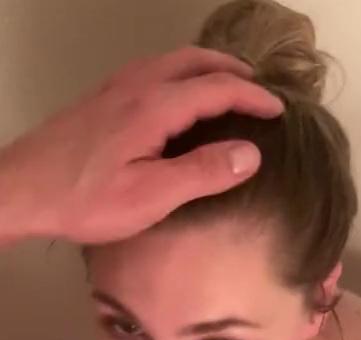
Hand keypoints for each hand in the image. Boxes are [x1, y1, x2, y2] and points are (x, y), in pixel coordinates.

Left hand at [0, 46, 282, 244]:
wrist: (21, 190)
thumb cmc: (85, 200)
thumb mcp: (151, 196)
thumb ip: (202, 172)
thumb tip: (250, 153)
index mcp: (154, 106)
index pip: (217, 89)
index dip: (253, 97)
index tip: (278, 111)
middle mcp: (136, 86)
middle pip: (195, 61)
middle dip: (232, 72)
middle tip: (257, 90)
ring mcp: (114, 89)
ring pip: (171, 63)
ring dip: (205, 70)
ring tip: (225, 90)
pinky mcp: (100, 101)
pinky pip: (151, 73)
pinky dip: (179, 76)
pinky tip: (177, 102)